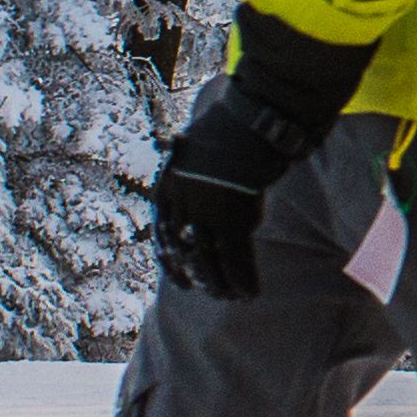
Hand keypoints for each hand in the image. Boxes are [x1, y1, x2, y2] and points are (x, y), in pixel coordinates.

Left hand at [148, 11, 372, 300]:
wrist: (253, 118)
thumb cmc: (235, 123)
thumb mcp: (202, 144)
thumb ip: (199, 166)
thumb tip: (206, 174)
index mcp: (169, 184)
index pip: (163, 230)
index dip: (170, 258)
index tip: (178, 275)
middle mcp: (180, 202)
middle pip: (185, 250)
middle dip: (198, 275)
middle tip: (210, 293)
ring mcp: (203, 212)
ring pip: (208, 260)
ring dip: (222, 283)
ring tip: (233, 298)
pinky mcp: (230, 218)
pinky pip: (235, 258)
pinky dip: (243, 278)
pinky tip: (251, 292)